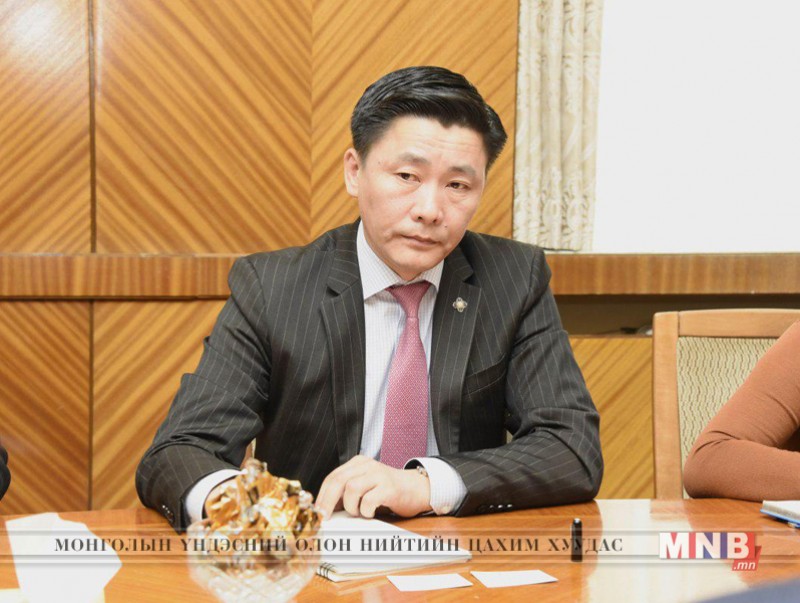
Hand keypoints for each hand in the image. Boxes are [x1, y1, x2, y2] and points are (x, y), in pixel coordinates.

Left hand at [316, 456, 431, 518]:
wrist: (418, 489)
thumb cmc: (388, 492)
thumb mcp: (365, 487)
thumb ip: (347, 493)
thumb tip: (325, 510)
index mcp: (358, 463)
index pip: (332, 477)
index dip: (322, 495)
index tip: (317, 512)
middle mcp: (367, 465)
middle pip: (338, 481)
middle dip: (327, 502)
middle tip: (325, 518)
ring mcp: (379, 475)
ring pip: (351, 489)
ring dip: (351, 506)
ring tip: (359, 512)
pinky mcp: (389, 487)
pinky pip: (369, 500)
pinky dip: (366, 511)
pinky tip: (371, 513)